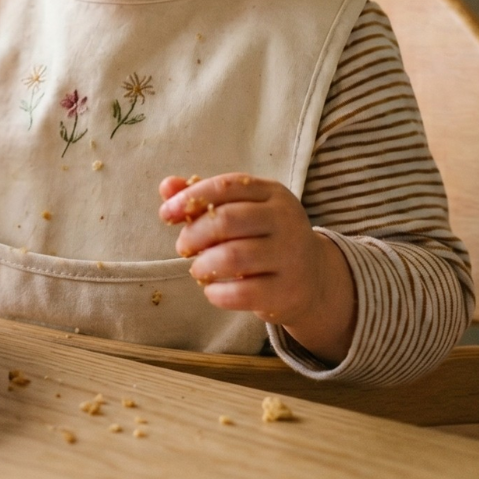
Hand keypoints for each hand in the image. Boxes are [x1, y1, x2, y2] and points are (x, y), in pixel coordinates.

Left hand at [157, 173, 356, 362]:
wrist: (313, 278)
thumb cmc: (264, 237)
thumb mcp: (241, 210)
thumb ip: (204, 197)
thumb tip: (166, 186)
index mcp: (273, 193)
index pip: (225, 186)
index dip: (190, 197)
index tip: (165, 213)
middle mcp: (286, 221)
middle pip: (226, 220)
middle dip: (193, 234)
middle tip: (184, 247)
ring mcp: (291, 256)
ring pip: (232, 257)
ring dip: (202, 265)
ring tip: (198, 269)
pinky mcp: (288, 291)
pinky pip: (241, 293)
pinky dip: (216, 293)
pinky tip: (212, 290)